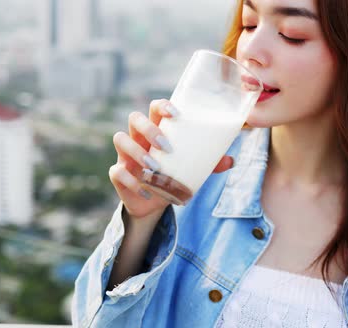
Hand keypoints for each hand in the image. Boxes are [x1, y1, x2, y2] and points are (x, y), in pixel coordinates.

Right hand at [108, 99, 233, 218]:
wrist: (155, 202)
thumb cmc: (173, 175)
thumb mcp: (192, 168)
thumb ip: (209, 163)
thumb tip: (231, 160)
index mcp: (157, 130)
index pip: (154, 108)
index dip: (162, 106)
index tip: (176, 114)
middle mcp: (139, 137)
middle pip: (135, 118)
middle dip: (149, 129)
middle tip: (167, 146)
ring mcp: (126, 154)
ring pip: (120, 139)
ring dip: (137, 152)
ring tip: (155, 167)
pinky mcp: (118, 174)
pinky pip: (116, 171)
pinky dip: (131, 181)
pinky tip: (147, 191)